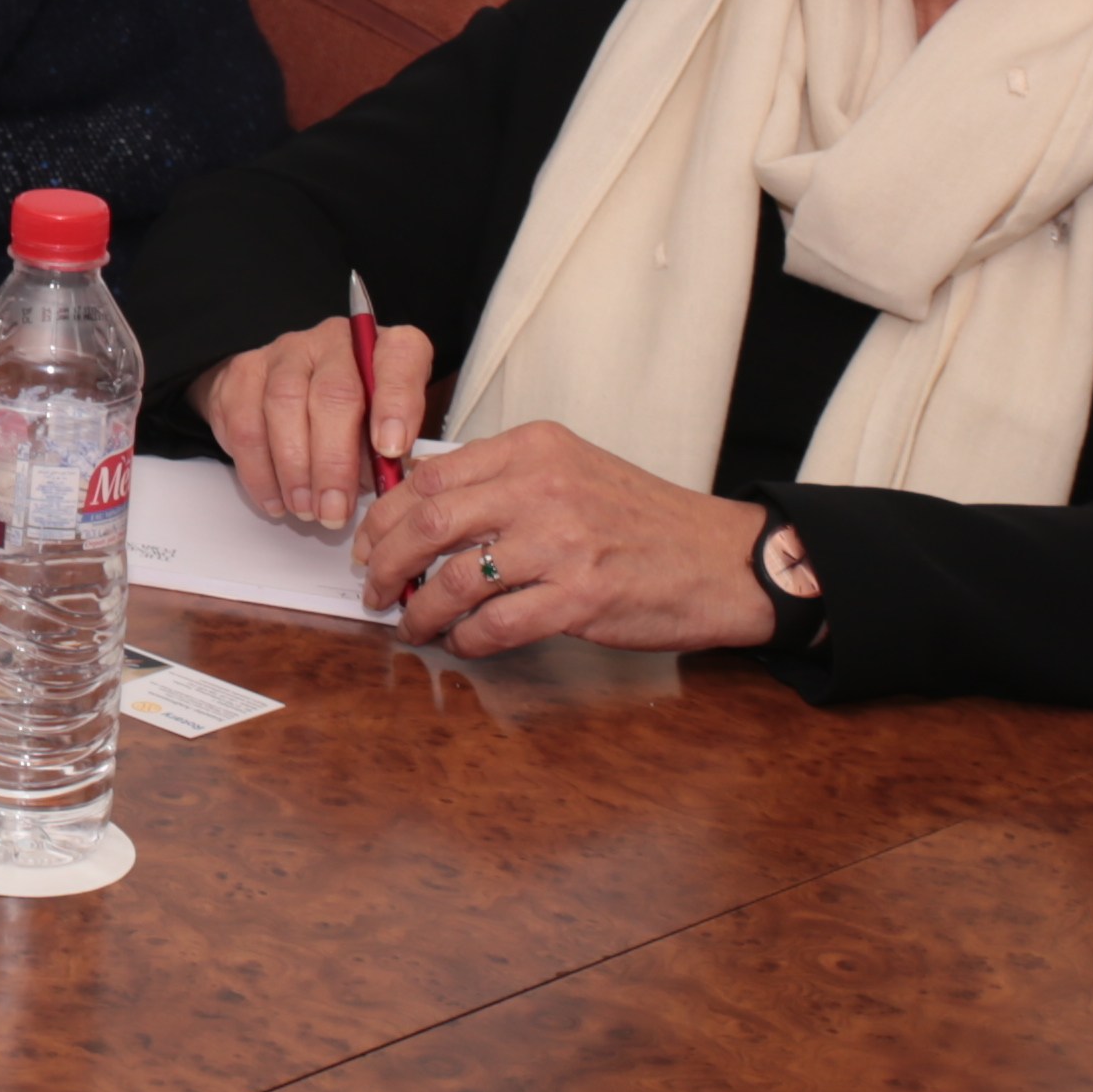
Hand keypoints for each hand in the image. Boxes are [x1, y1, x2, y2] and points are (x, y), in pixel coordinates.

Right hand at [197, 314, 436, 531]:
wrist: (296, 393)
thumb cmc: (356, 420)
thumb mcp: (386, 432)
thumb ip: (388, 454)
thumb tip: (382, 489)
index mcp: (384, 348)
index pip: (400, 355)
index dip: (397, 401)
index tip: (391, 449)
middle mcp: (335, 340)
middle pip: (333, 392)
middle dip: (333, 461)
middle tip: (334, 510)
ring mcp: (286, 352)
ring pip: (283, 404)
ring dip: (293, 469)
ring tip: (305, 509)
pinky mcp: (244, 371)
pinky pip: (244, 421)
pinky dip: (259, 470)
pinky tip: (275, 500)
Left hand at [349, 422, 777, 657]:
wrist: (722, 559)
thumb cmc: (643, 518)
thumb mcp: (571, 470)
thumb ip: (504, 481)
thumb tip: (423, 508)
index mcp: (533, 448)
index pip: (431, 476)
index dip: (385, 516)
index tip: (369, 543)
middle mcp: (543, 486)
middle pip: (429, 523)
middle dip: (386, 562)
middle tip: (375, 588)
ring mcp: (562, 542)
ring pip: (455, 579)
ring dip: (421, 610)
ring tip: (413, 625)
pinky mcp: (580, 597)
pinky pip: (497, 624)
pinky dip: (467, 639)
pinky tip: (463, 643)